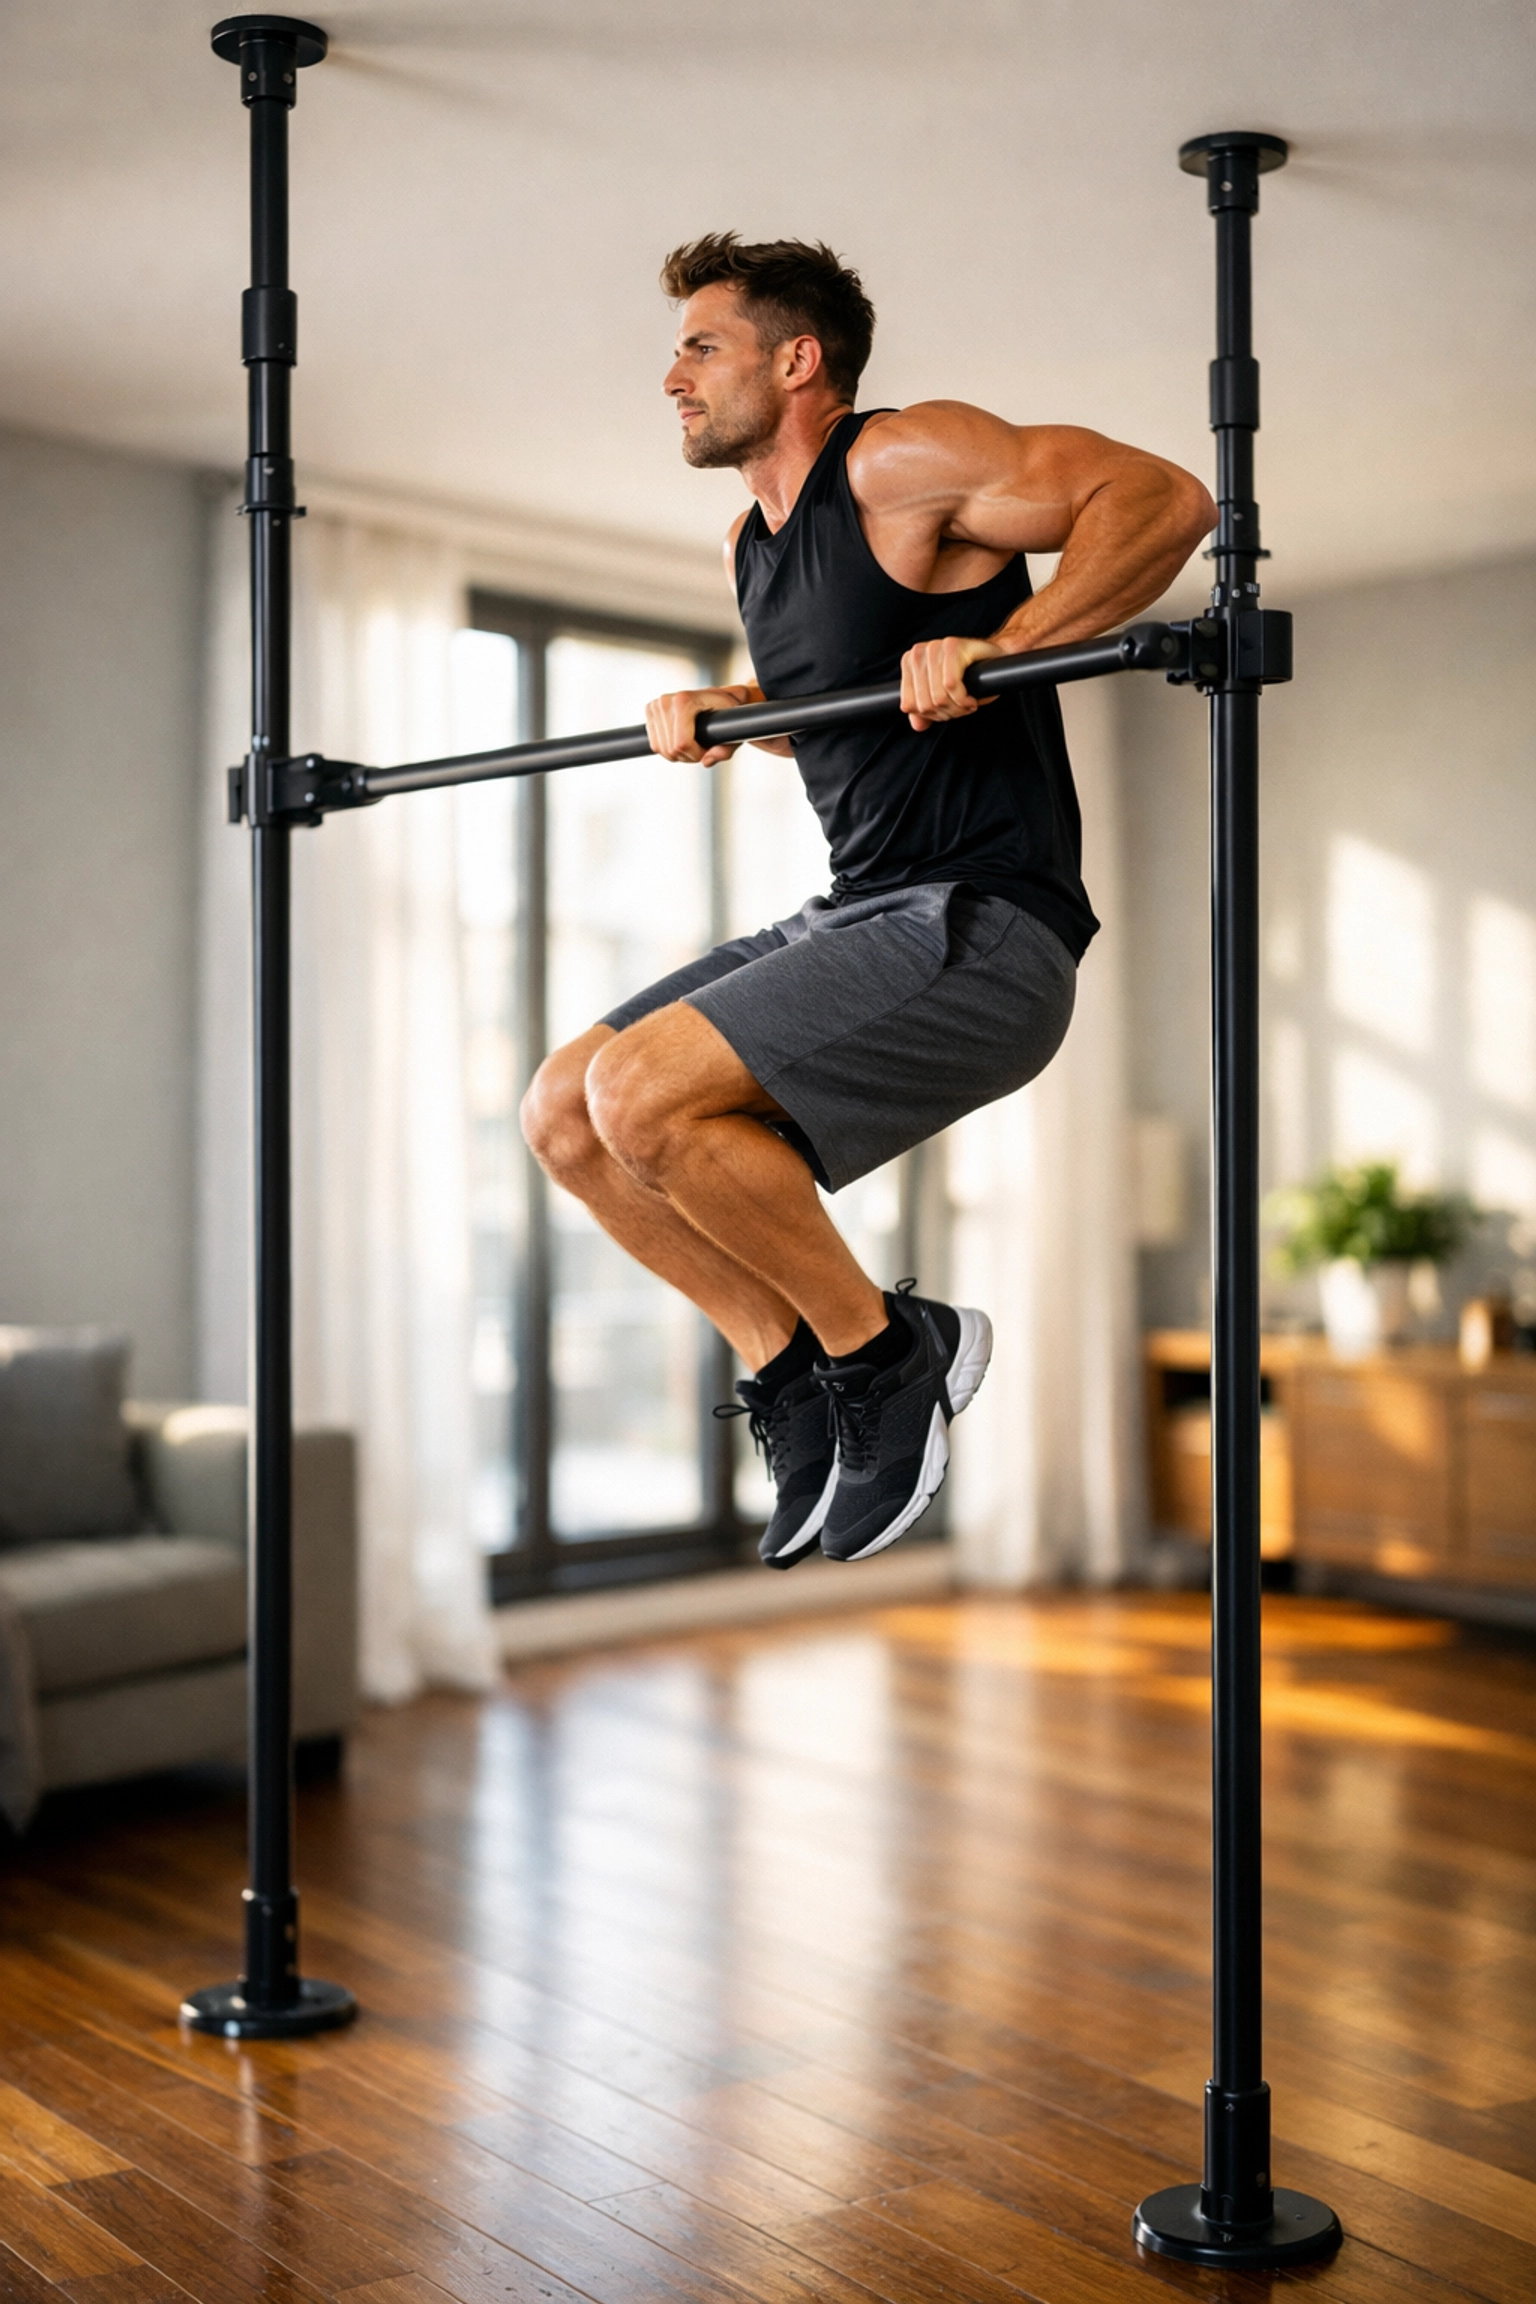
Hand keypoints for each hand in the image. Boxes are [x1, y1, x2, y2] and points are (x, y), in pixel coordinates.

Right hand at [644, 683, 758, 766]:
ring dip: (678, 754)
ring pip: (660, 748)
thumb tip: (707, 762)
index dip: (695, 754)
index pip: (681, 743)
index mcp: (684, 700)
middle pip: (670, 749)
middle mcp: (666, 700)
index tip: (707, 750)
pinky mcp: (650, 710)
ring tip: (693, 744)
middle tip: (702, 748)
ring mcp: (656, 705)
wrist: (718, 696)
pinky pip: (654, 744)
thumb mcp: (734, 730)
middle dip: (688, 755)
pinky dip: (668, 748)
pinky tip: (681, 739)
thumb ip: (724, 749)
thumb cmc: (728, 712)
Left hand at [900, 635, 1004, 730]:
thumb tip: (918, 725)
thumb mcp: (941, 697)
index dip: (931, 715)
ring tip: (966, 703)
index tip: (948, 710)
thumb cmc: (968, 677)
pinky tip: (971, 699)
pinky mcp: (952, 646)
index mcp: (909, 664)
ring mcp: (934, 647)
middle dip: (946, 713)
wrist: (994, 659)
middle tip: (961, 708)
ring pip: (938, 697)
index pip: (909, 705)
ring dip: (957, 708)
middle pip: (925, 704)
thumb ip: (923, 712)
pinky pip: (951, 685)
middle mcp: (918, 653)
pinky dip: (963, 700)